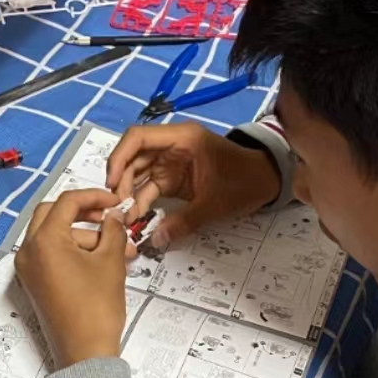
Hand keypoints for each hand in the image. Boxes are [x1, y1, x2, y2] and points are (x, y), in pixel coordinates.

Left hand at [14, 188, 127, 368]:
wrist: (85, 354)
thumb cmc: (97, 307)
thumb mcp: (111, 261)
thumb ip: (113, 230)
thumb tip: (114, 214)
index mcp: (44, 240)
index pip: (67, 203)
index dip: (95, 197)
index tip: (116, 202)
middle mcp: (28, 250)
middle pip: (53, 214)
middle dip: (84, 213)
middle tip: (110, 218)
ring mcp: (27, 268)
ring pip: (54, 235)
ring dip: (85, 237)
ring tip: (120, 251)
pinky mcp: (33, 282)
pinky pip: (50, 254)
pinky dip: (73, 251)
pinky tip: (102, 260)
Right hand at [107, 123, 279, 247]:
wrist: (266, 182)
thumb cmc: (244, 183)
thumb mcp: (215, 204)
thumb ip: (184, 222)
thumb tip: (156, 240)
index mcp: (182, 139)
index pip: (138, 137)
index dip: (119, 157)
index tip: (112, 183)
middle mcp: (171, 146)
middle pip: (133, 156)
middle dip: (121, 180)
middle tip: (117, 207)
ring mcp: (170, 161)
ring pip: (137, 172)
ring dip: (128, 192)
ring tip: (123, 215)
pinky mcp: (173, 177)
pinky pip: (149, 186)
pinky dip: (140, 199)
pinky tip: (134, 216)